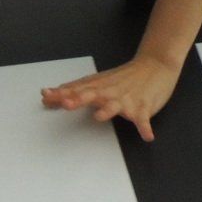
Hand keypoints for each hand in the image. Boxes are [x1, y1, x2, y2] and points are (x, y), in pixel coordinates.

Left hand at [39, 54, 181, 141]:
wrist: (155, 65)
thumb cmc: (123, 78)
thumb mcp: (98, 81)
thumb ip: (74, 90)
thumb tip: (47, 95)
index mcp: (99, 86)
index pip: (77, 89)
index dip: (61, 93)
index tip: (46, 95)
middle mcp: (110, 91)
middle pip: (92, 94)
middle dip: (79, 98)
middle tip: (65, 103)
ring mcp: (127, 99)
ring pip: (115, 105)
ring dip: (107, 110)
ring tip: (99, 117)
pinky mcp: (143, 106)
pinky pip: (143, 119)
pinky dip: (145, 127)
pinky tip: (146, 136)